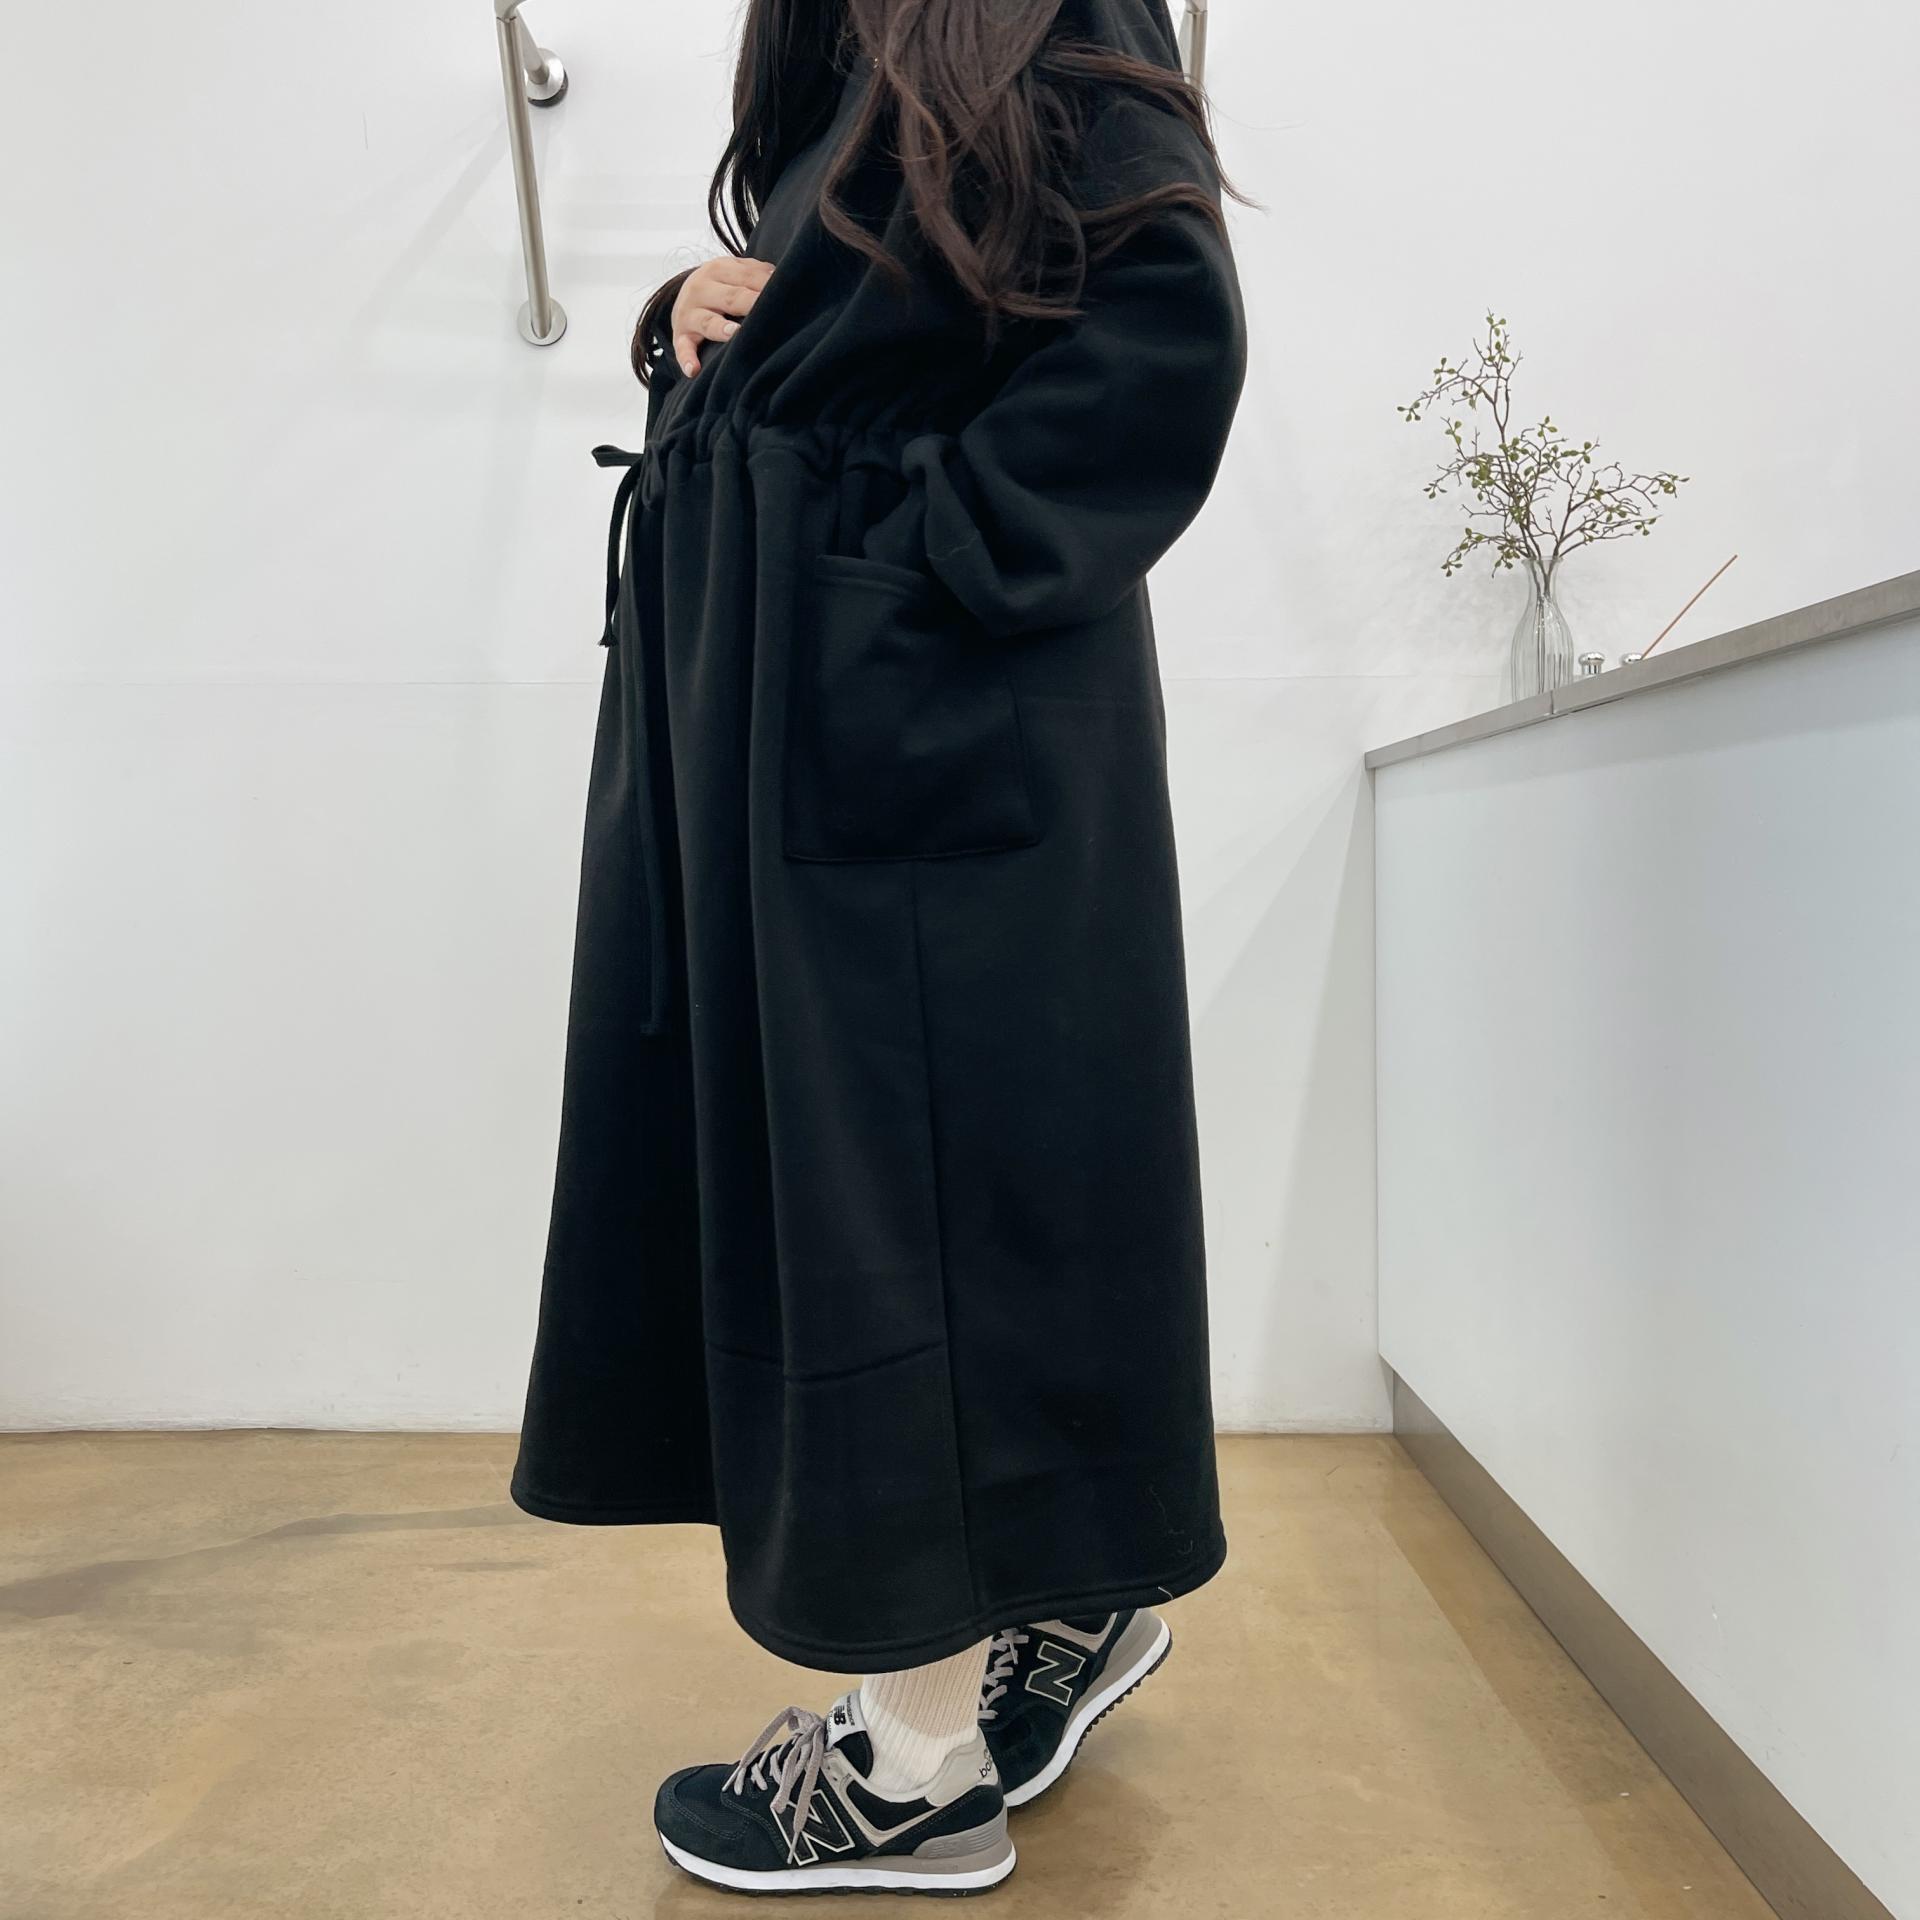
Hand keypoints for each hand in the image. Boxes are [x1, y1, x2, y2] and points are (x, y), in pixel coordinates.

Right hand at [671, 257, 774, 377]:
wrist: (683, 297)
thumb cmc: (722, 287)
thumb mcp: (736, 272)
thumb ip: (758, 274)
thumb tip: (783, 281)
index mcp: (718, 270)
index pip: (747, 278)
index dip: (768, 287)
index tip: (788, 296)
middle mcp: (701, 289)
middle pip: (731, 298)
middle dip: (750, 304)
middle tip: (770, 314)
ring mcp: (689, 314)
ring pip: (707, 322)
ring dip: (720, 328)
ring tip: (735, 333)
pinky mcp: (681, 336)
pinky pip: (683, 348)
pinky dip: (686, 359)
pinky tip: (693, 370)